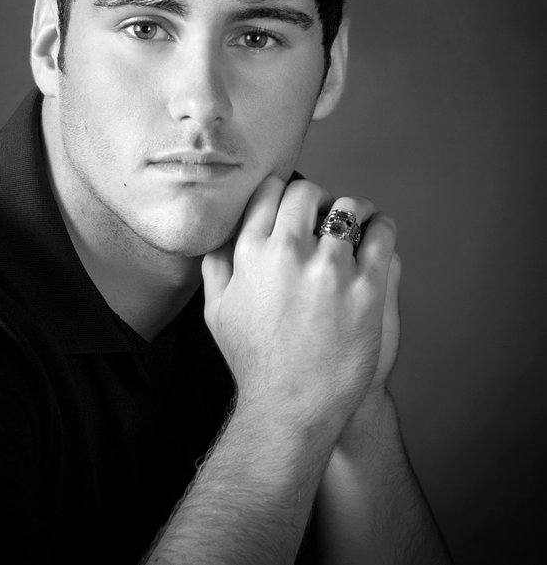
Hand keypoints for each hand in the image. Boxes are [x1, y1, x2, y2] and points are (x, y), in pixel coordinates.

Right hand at [202, 176, 398, 432]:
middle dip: (318, 200)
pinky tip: (378, 238)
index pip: (271, 191)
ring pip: (348, 207)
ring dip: (353, 213)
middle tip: (325, 219)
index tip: (296, 207)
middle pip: (309, 192)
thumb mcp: (217, 310)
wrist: (291, 407)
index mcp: (250, 252)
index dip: (286, 193)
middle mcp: (288, 252)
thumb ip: (216, 265)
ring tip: (357, 227)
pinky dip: (382, 228)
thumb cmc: (254, 361)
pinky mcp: (367, 288)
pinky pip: (382, 233)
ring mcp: (330, 268)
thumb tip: (221, 234)